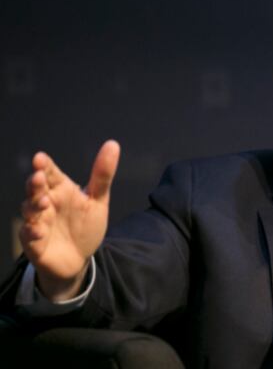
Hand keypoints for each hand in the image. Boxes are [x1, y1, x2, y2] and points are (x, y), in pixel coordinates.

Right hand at [20, 140, 120, 300]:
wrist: (79, 258)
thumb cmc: (85, 226)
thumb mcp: (98, 200)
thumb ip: (102, 175)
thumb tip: (113, 144)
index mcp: (61, 190)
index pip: (51, 174)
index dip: (45, 166)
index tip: (41, 158)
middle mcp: (46, 203)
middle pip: (36, 189)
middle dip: (35, 182)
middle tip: (38, 176)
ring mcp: (37, 221)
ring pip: (29, 210)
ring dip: (34, 205)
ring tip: (44, 201)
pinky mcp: (34, 242)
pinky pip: (29, 235)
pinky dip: (32, 231)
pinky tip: (38, 230)